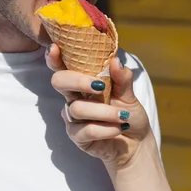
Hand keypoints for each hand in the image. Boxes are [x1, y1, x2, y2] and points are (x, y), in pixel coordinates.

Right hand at [46, 44, 152, 169]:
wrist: (137, 143)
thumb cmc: (129, 114)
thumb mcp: (129, 94)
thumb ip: (122, 78)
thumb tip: (115, 61)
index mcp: (82, 82)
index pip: (63, 67)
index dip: (54, 58)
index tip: (54, 48)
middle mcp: (73, 98)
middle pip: (59, 82)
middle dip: (78, 81)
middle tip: (100, 86)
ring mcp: (73, 118)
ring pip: (77, 108)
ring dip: (105, 112)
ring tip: (123, 116)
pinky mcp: (78, 137)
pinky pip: (86, 130)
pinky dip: (106, 129)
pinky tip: (118, 129)